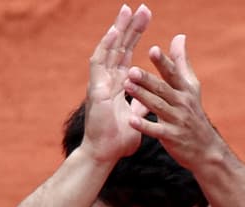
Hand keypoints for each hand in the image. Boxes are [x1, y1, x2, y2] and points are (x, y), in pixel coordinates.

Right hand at [81, 4, 152, 163]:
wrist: (105, 154)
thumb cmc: (118, 140)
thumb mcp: (135, 117)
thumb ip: (141, 104)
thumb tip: (148, 98)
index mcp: (117, 84)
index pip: (127, 53)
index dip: (136, 35)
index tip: (146, 17)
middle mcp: (108, 79)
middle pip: (119, 46)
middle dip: (130, 26)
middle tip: (141, 7)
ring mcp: (100, 82)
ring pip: (109, 49)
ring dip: (118, 29)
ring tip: (127, 10)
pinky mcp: (96, 89)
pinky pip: (100, 63)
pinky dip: (106, 46)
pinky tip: (114, 31)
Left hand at [123, 35, 222, 168]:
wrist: (206, 149)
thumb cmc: (193, 114)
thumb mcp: (191, 87)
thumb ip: (182, 63)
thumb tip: (179, 36)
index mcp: (185, 90)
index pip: (173, 73)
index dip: (163, 62)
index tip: (153, 50)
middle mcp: (182, 103)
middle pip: (163, 89)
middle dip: (147, 79)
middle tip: (131, 70)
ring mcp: (177, 121)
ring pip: (158, 107)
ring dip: (142, 97)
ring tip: (126, 86)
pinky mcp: (171, 137)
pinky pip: (156, 130)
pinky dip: (144, 125)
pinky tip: (130, 120)